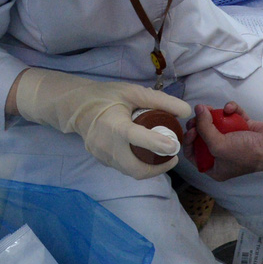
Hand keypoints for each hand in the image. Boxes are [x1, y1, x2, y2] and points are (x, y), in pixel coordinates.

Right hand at [11, 68, 192, 178]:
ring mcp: (102, 156)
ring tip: (163, 155)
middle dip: (158, 167)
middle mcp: (106, 145)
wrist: (76, 107)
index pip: (136, 138)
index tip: (174, 146)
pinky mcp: (101, 161)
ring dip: (149, 167)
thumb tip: (186, 111)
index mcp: (114, 125)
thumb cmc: (106, 96)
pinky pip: (123, 168)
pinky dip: (138, 164)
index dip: (156, 144)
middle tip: (173, 156)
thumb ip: (160, 100)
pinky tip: (146, 155)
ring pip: (130, 171)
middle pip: (136, 168)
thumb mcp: (133, 92)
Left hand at [192, 105, 262, 182]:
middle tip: (198, 116)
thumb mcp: (219, 145)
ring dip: (214, 114)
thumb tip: (198, 109)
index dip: (188, 141)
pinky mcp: (243, 128)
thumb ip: (204, 128)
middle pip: (203, 137)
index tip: (191, 129)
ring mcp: (233, 140)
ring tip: (211, 108)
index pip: (193, 154)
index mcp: (215, 167)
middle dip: (199, 124)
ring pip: (216, 124)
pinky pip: (232, 116)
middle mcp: (222, 155)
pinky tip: (231, 108)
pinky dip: (232, 110)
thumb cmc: (247, 153)